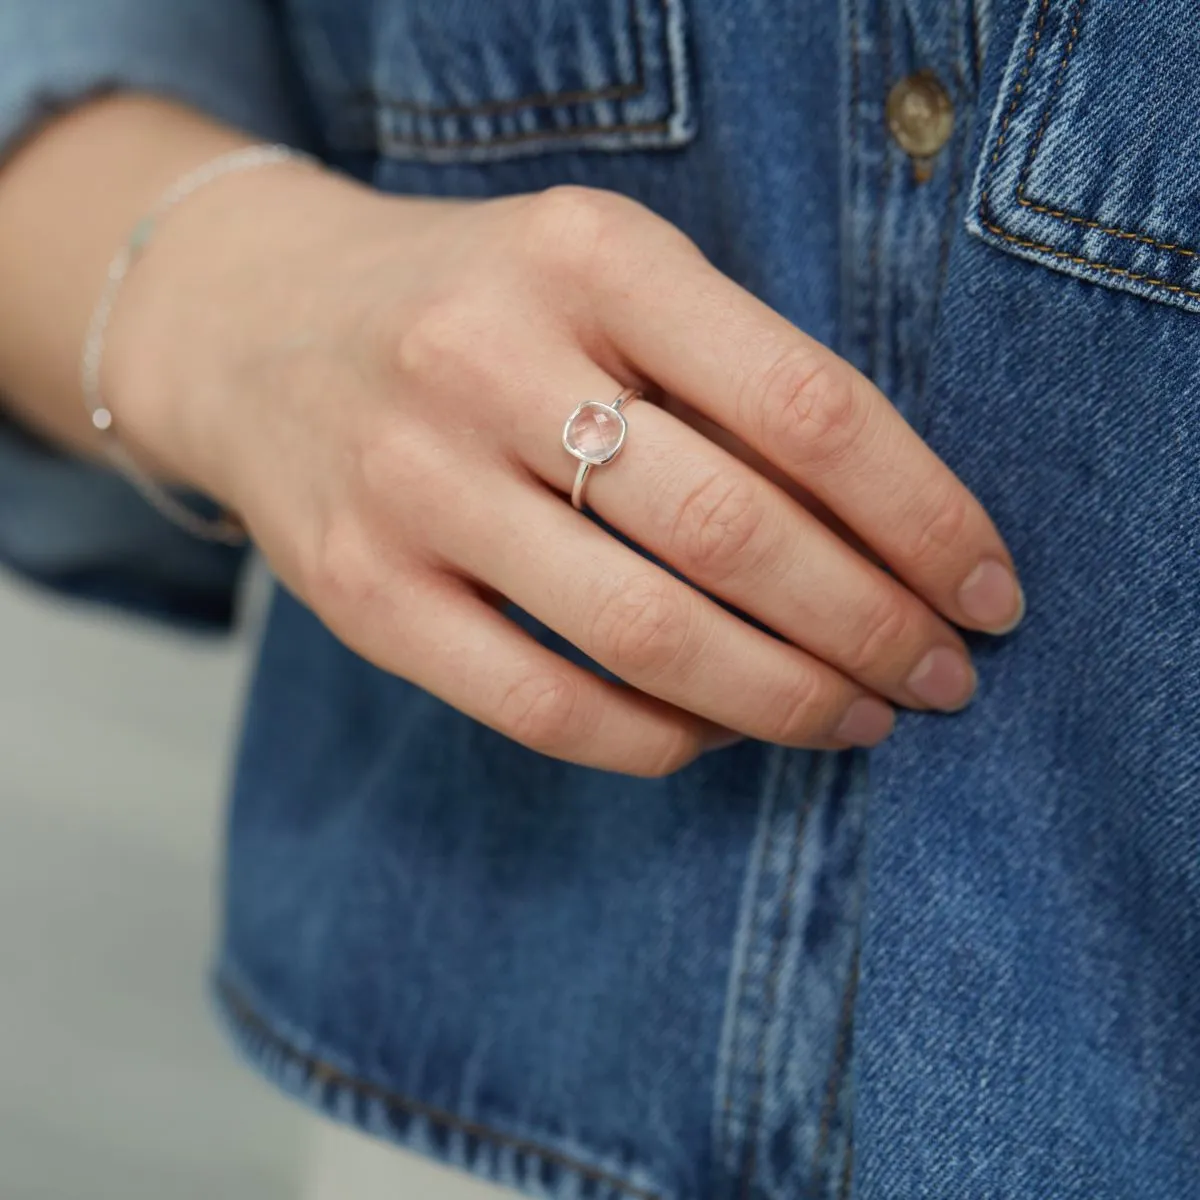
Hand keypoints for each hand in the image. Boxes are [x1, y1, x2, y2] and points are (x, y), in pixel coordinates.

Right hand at [109, 170, 1022, 775]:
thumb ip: (734, 379)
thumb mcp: (606, 283)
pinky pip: (542, 707)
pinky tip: (716, 735)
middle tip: (941, 679)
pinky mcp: (363, 592)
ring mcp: (413, 483)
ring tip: (858, 719)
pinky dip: (659, 741)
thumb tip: (894, 542)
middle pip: (737, 532)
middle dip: (872, 627)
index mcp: (590, 256)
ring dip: (785, 699)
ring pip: (647, 634)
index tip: (988, 591)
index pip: (808, 404)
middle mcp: (489, 360)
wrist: (260, 328)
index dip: (923, 516)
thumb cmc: (478, 310)